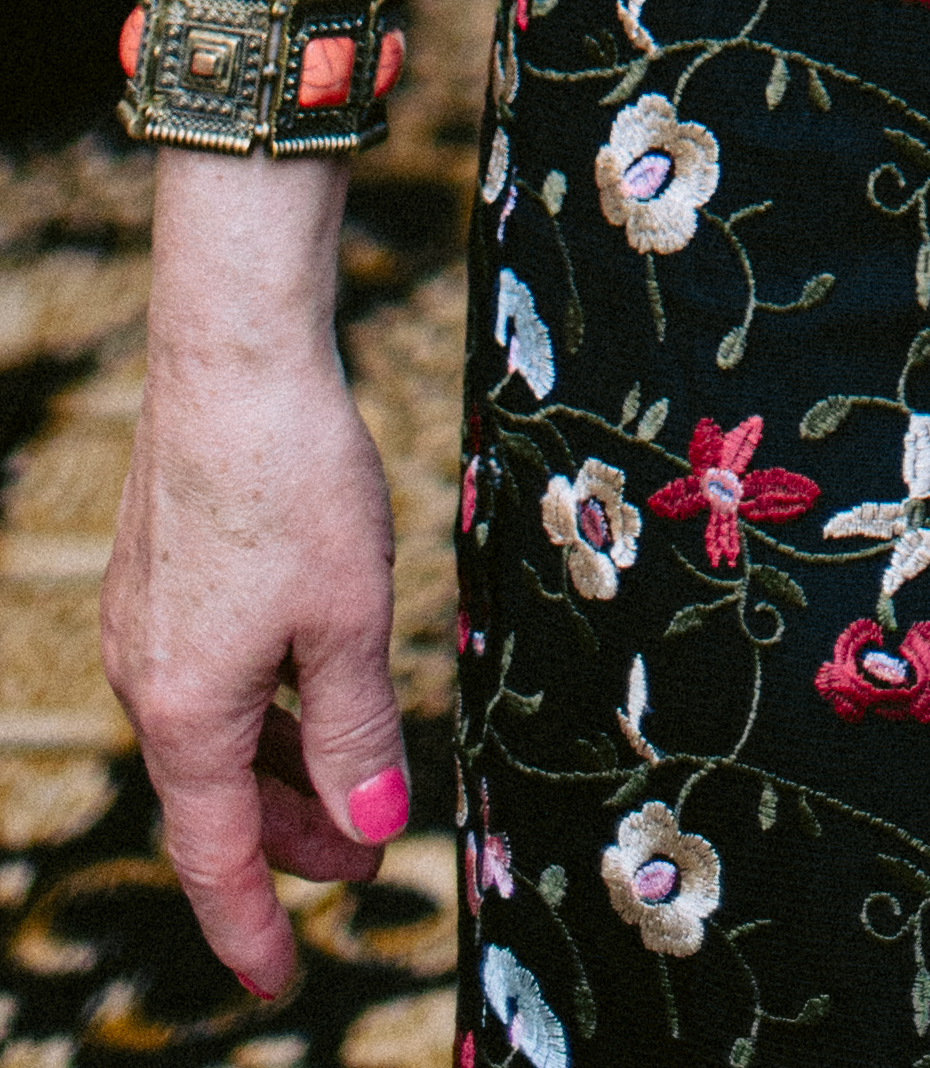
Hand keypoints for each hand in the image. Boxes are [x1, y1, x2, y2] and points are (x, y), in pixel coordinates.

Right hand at [103, 334, 404, 997]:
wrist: (233, 358)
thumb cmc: (293, 484)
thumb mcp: (348, 619)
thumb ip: (357, 733)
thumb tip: (372, 831)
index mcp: (187, 714)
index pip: (217, 859)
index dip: (254, 927)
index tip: (282, 981)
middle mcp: (150, 682)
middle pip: (219, 799)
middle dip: (293, 842)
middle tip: (367, 865)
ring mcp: (148, 628)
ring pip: (217, 737)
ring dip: (283, 773)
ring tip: (355, 791)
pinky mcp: (161, 578)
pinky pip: (210, 680)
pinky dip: (262, 711)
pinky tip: (311, 692)